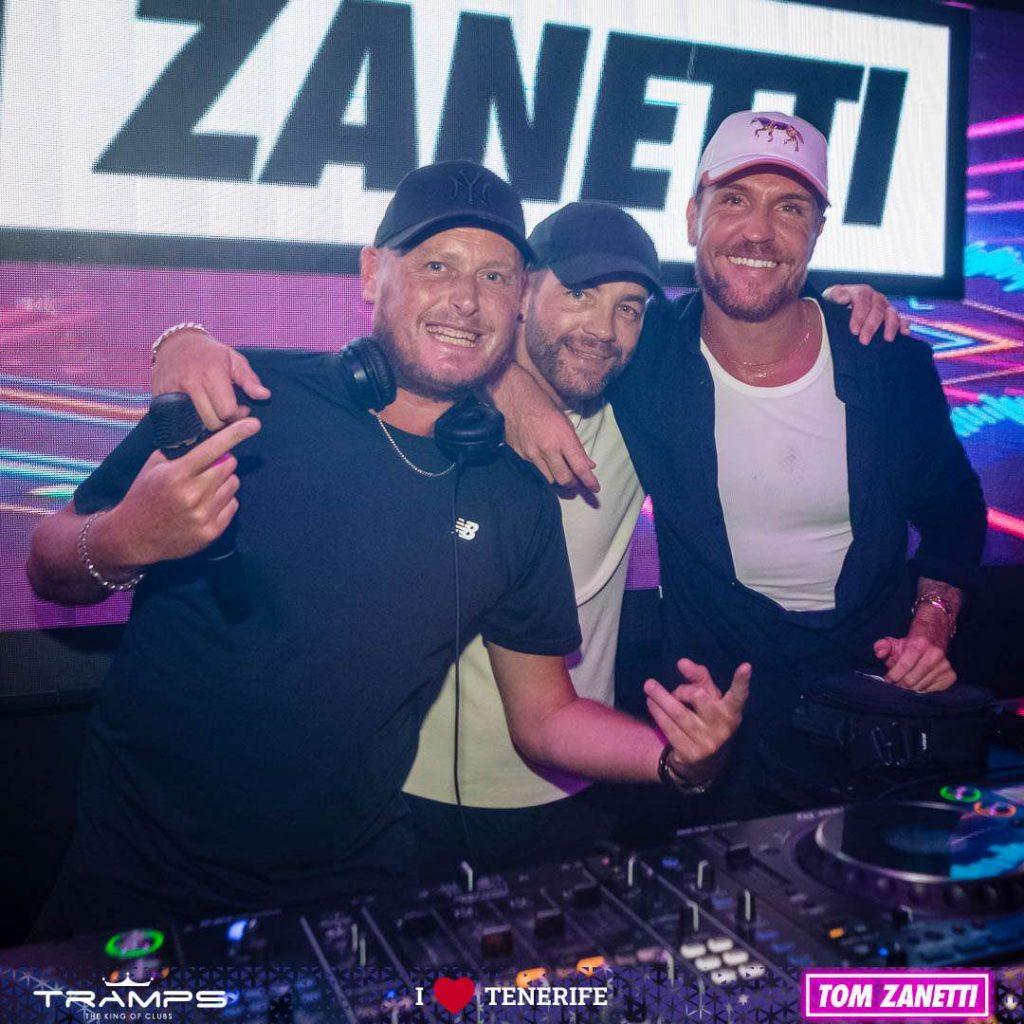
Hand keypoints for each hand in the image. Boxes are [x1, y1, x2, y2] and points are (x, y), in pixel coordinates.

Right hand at [105, 418, 259, 565]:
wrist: (134, 537)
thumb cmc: (144, 495)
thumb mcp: (154, 467)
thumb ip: (181, 451)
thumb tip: (210, 438)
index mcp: (176, 474)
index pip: (212, 448)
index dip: (236, 434)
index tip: (254, 424)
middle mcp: (192, 495)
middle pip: (229, 466)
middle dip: (223, 462)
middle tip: (208, 468)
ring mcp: (203, 515)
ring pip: (233, 485)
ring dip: (224, 482)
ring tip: (204, 488)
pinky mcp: (211, 532)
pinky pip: (233, 505)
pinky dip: (225, 501)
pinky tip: (206, 505)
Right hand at [152, 327, 269, 429]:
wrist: (176, 344)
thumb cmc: (211, 354)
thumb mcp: (234, 361)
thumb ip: (250, 380)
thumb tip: (265, 395)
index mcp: (211, 374)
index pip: (227, 411)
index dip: (238, 415)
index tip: (242, 408)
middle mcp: (190, 384)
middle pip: (211, 422)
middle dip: (224, 423)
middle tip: (229, 413)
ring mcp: (172, 391)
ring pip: (194, 425)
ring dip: (207, 425)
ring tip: (215, 413)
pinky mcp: (160, 397)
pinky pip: (178, 421)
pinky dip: (190, 423)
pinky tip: (199, 414)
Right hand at [495, 364, 599, 491]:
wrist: (516, 400)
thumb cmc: (545, 407)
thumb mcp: (566, 424)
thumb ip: (577, 447)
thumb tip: (589, 465)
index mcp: (562, 438)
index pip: (579, 466)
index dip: (589, 481)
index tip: (595, 489)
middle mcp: (547, 449)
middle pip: (564, 479)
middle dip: (572, 484)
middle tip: (576, 482)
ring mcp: (531, 454)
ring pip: (549, 478)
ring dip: (557, 477)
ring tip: (560, 470)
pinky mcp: (520, 455)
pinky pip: (535, 470)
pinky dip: (542, 469)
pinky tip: (543, 459)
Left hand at [643, 659, 750, 785]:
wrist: (702, 761)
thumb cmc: (706, 717)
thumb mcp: (708, 697)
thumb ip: (699, 677)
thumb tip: (682, 662)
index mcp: (731, 712)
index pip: (738, 696)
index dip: (742, 682)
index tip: (746, 666)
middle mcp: (723, 728)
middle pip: (698, 696)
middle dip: (682, 690)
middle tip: (676, 692)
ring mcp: (708, 743)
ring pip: (678, 712)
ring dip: (660, 698)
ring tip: (649, 686)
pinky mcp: (691, 753)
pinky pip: (669, 727)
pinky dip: (657, 712)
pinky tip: (651, 703)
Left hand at [822, 284, 909, 344]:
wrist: (840, 310)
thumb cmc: (835, 306)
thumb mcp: (830, 299)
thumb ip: (836, 295)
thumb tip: (844, 298)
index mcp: (861, 292)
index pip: (862, 300)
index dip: (859, 315)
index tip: (854, 331)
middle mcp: (875, 298)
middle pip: (877, 309)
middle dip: (871, 325)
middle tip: (864, 340)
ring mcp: (885, 307)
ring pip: (892, 312)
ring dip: (890, 325)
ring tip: (887, 338)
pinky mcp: (891, 317)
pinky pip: (902, 318)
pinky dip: (904, 324)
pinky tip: (905, 332)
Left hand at [873, 618, 955, 692]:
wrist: (934, 635)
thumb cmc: (910, 643)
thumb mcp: (893, 642)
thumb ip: (882, 646)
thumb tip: (879, 653)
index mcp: (919, 644)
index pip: (904, 666)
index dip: (893, 675)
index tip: (887, 679)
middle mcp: (934, 654)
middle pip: (912, 680)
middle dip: (900, 684)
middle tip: (896, 683)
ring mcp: (945, 665)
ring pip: (921, 687)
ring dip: (911, 688)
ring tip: (906, 681)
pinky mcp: (950, 675)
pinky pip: (933, 690)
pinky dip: (923, 689)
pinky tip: (918, 682)